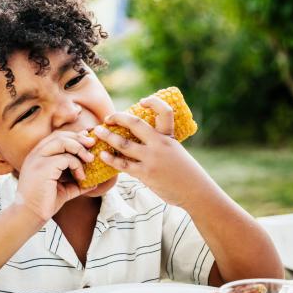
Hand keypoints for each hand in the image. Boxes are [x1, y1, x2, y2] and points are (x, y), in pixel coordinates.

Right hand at [15, 130, 96, 221]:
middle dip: (79, 138)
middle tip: (93, 145)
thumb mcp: (64, 189)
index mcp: (38, 156)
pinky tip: (81, 177)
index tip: (88, 140)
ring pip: (62, 142)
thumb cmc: (44, 203)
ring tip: (90, 159)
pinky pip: (65, 158)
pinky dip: (77, 165)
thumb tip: (95, 182)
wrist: (30, 216)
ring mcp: (38, 159)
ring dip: (80, 149)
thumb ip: (76, 183)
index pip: (56, 137)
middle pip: (59, 135)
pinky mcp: (42, 168)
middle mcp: (36, 154)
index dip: (73, 136)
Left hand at [93, 96, 210, 206]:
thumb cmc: (185, 172)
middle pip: (135, 124)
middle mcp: (160, 144)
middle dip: (118, 118)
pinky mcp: (146, 173)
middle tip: (108, 118)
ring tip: (97, 132)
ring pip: (124, 144)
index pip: (165, 112)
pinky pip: (123, 164)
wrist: (195, 191)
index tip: (143, 101)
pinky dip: (111, 158)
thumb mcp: (176, 152)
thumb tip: (143, 141)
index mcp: (169, 136)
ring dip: (108, 137)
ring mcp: (152, 159)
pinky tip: (103, 155)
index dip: (153, 103)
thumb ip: (161, 145)